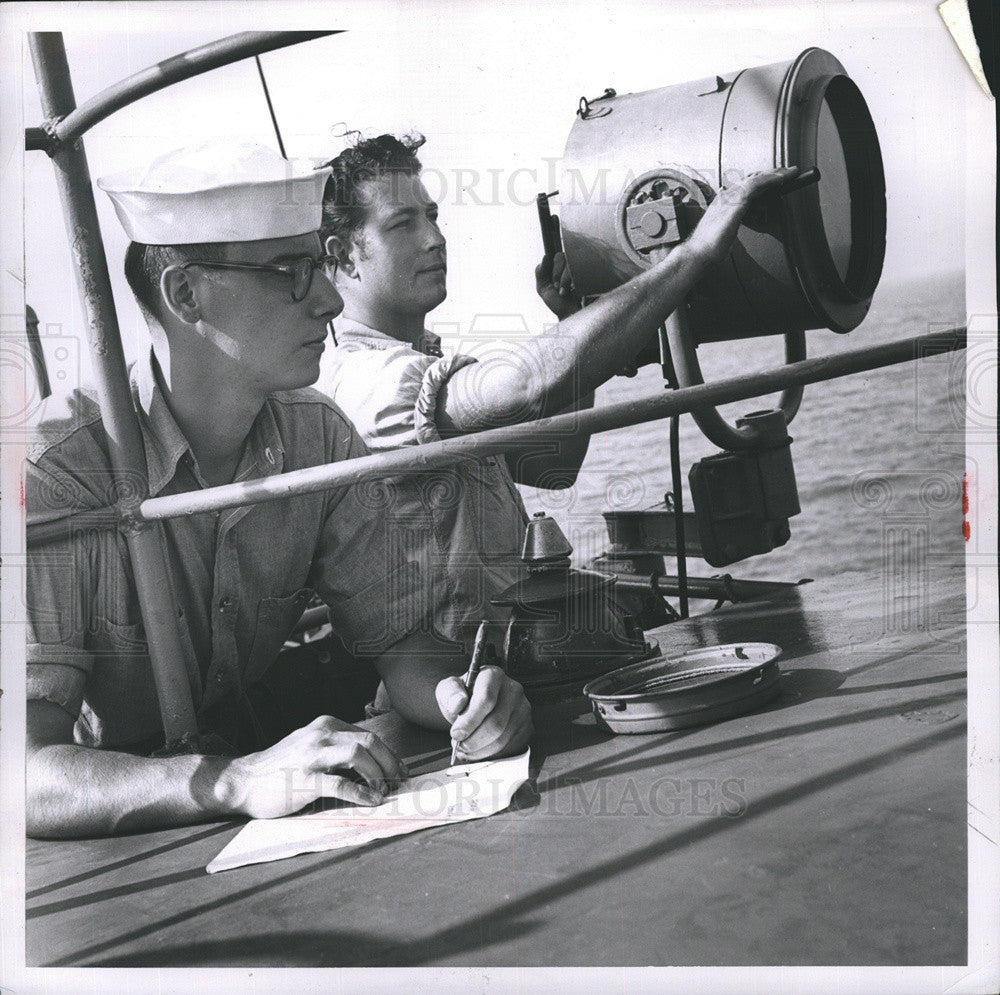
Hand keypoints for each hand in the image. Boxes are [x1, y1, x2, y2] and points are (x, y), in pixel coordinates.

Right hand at [225, 714, 407, 818]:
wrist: (243, 781)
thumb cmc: (280, 768)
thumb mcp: (310, 747)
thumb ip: (336, 750)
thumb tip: (372, 765)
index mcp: (326, 726)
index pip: (367, 736)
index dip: (388, 754)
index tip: (399, 770)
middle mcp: (321, 735)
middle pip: (369, 743)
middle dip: (390, 763)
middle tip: (398, 781)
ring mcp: (312, 756)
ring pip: (359, 755)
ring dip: (378, 774)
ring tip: (383, 790)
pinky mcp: (305, 779)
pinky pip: (341, 784)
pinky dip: (361, 792)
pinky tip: (370, 800)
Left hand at [435, 665, 532, 761]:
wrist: (476, 706)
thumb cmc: (462, 697)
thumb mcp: (448, 690)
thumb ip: (449, 693)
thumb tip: (458, 704)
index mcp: (493, 675)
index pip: (486, 699)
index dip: (470, 720)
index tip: (456, 734)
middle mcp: (513, 690)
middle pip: (496, 723)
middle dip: (473, 740)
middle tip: (459, 745)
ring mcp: (523, 709)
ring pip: (502, 738)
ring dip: (480, 750)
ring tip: (465, 749)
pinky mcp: (527, 727)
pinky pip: (509, 747)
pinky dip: (490, 754)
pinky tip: (478, 750)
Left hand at [535, 216, 579, 318]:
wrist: (572, 316)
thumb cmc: (559, 304)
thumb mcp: (543, 290)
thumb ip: (540, 274)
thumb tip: (544, 258)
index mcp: (559, 265)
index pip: (555, 244)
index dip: (553, 230)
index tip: (552, 217)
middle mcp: (570, 262)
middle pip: (557, 255)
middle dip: (554, 272)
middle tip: (557, 286)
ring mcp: (578, 265)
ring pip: (563, 261)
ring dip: (560, 278)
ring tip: (564, 291)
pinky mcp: (586, 270)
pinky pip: (570, 268)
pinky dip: (566, 281)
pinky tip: (568, 290)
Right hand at [684, 166, 800, 267]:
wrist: (699, 251)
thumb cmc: (709, 246)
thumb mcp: (723, 231)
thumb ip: (730, 222)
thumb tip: (732, 223)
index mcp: (723, 201)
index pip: (744, 185)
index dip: (761, 180)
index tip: (775, 180)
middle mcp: (727, 195)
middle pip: (752, 178)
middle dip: (771, 174)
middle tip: (788, 172)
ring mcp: (731, 196)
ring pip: (757, 178)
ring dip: (776, 174)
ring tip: (791, 172)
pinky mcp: (736, 201)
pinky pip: (757, 184)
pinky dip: (771, 179)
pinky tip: (782, 178)